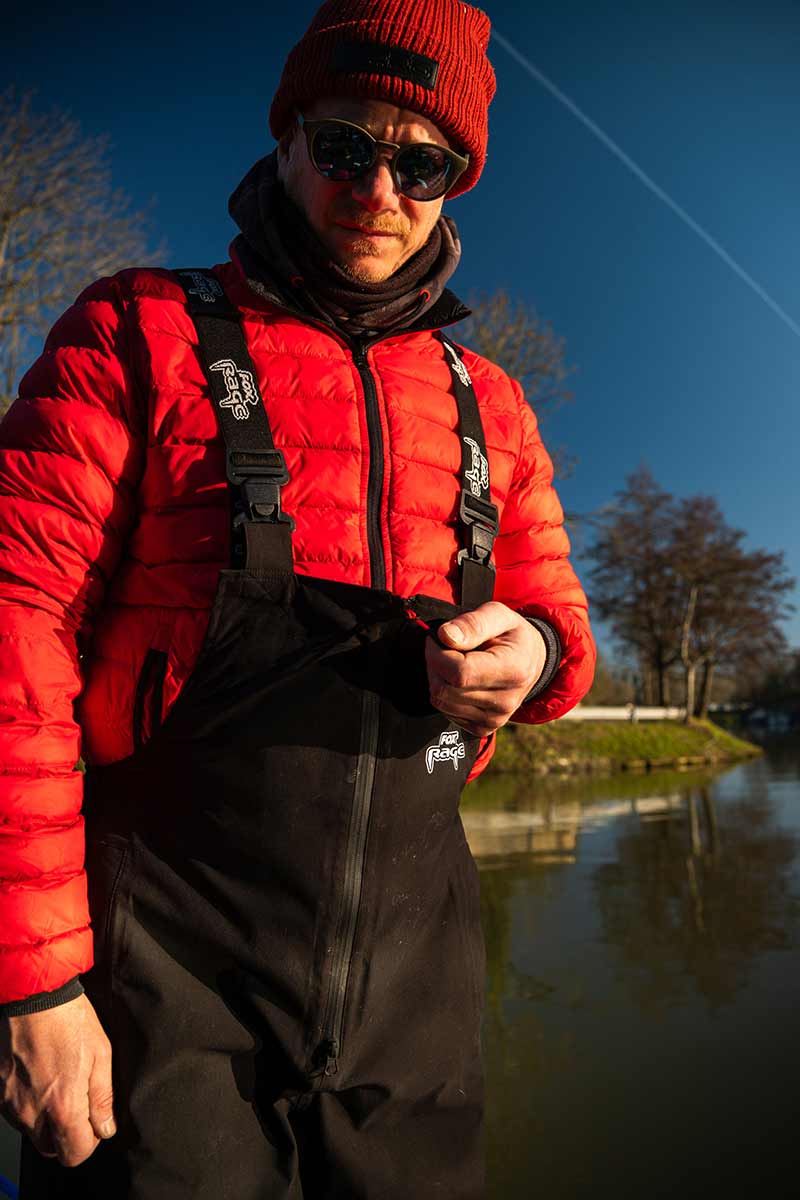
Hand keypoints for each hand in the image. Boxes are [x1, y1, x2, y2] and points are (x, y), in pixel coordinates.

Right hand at [0, 993, 115, 1166]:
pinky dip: (30, 1107)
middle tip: (78, 1104)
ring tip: (59, 1085)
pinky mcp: (0, 1094)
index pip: (75, 1154)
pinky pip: (17, 1115)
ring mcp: (12, 1104)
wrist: (34, 996)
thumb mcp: (100, 1054)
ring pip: (32, 1133)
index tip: (95, 1123)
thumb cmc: (69, 1019)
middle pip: (51, 1149)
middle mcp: (32, 1112)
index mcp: (63, 1106)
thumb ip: (102, 1097)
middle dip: (67, 1135)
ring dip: (47, 1121)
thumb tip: (106, 1128)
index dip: (89, 1143)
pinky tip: (41, 1079)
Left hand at [426, 602, 546, 735]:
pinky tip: (460, 680)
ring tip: (454, 661)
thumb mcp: (498, 614)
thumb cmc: (512, 635)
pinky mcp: (484, 728)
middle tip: (444, 647)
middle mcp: (505, 701)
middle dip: (434, 664)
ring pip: (441, 701)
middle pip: (445, 689)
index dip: (437, 654)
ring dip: (438, 678)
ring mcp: (494, 719)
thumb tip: (445, 636)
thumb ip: (472, 623)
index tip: (438, 638)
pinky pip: (446, 712)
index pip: (459, 672)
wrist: (531, 662)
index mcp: (513, 670)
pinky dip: (445, 693)